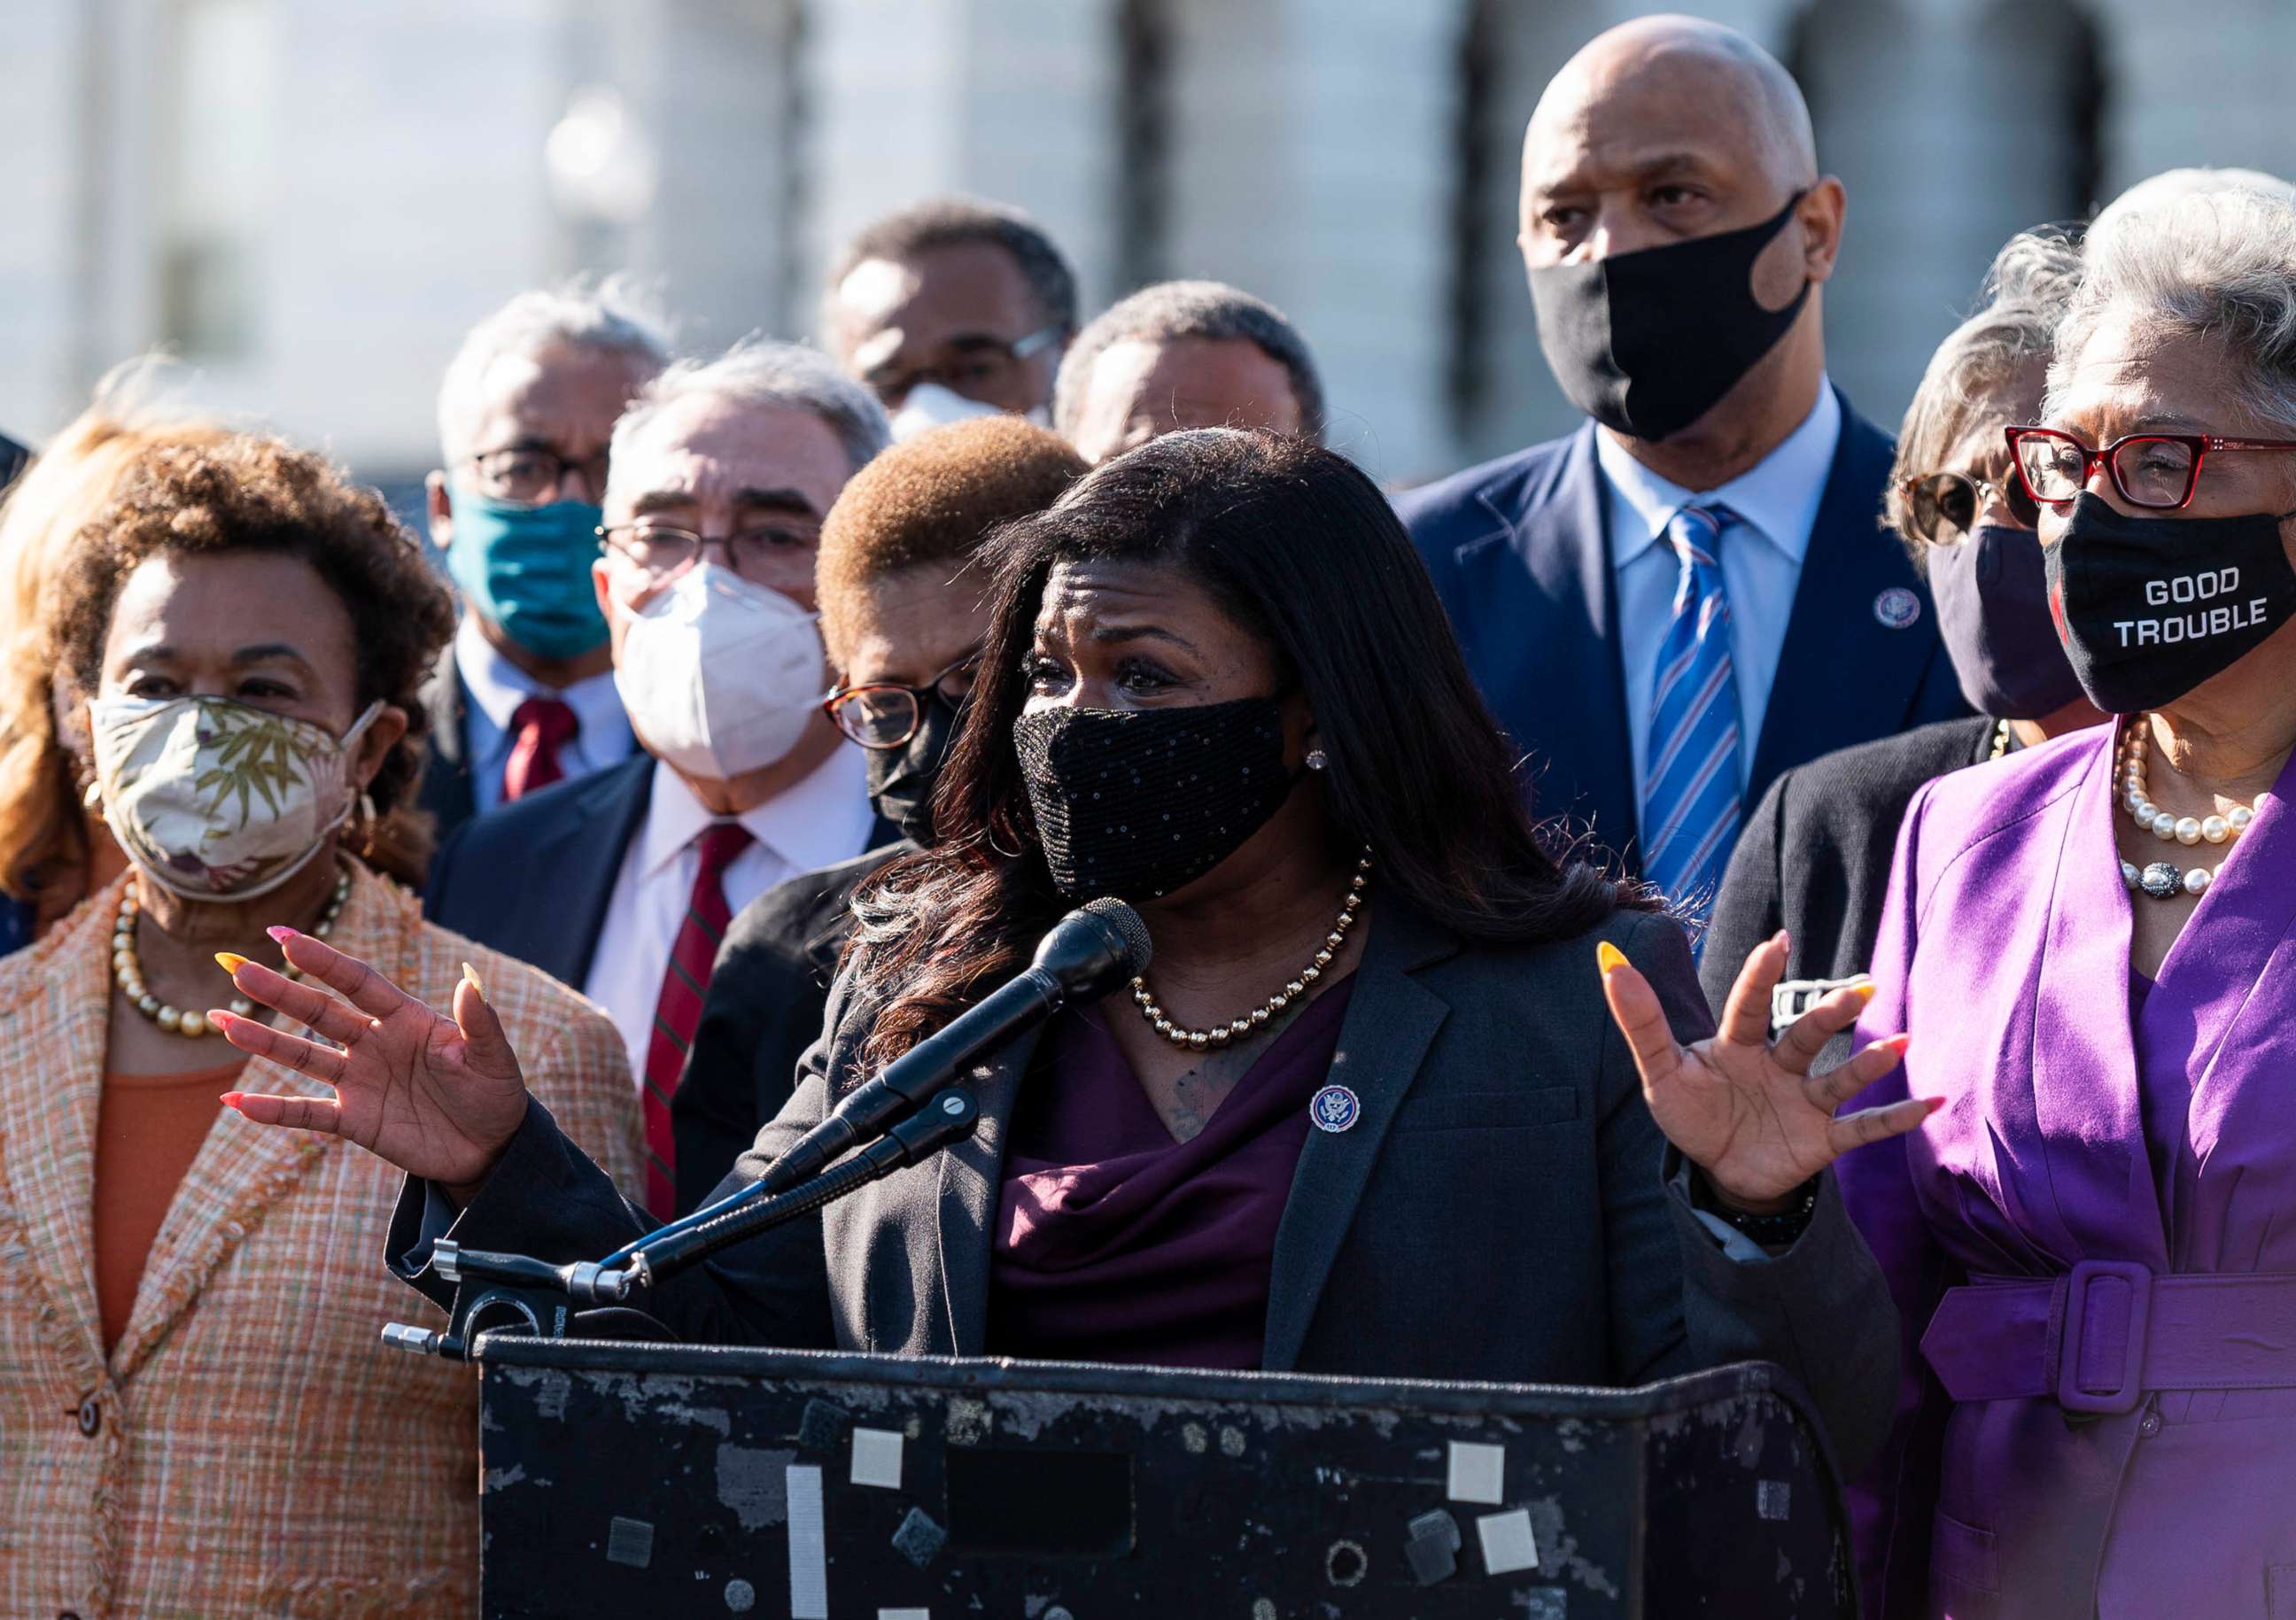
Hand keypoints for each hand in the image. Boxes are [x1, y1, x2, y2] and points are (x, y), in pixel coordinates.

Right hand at [211, 929, 529, 1200]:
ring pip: (302, 1056)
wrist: (493, 1147)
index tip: (285, 936)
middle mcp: (375, 1043)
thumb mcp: (492, 1057)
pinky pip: (306, 1113)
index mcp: (406, 1018)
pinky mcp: (355, 1121)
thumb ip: (479, 1022)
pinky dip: (272, 1110)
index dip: (323, 960)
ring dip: (262, 1040)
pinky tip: (234, 1103)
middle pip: (318, 1012)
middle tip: (236, 968)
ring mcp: (361, 1081)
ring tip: (219, 1018)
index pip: (357, 981)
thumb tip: (470, 982)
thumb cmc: (495, 1093)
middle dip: (279, 991)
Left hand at [1599, 931, 1936, 1209]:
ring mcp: (1804, 1101)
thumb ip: (1641, 1022)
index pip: (1750, 1004)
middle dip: (1830, 1014)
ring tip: (1901, 1043)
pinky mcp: (1822, 1140)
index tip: (1779, 941)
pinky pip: (1863, 1128)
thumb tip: (1608, 960)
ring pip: (1840, 1078)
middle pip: (1806, 1035)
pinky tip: (1930, 1101)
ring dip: (1870, 1062)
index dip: (1762, 976)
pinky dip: (1896, 1117)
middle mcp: (1778, 1066)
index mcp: (1737, 1045)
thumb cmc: (1691, 1113)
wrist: (1718, 1170)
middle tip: (1861, 989)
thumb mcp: (1660, 1072)